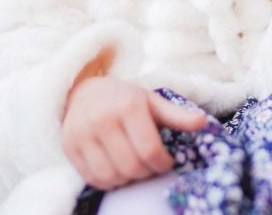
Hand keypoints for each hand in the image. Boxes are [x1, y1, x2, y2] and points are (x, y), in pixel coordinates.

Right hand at [61, 76, 206, 189]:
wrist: (83, 91)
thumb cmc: (124, 98)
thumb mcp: (151, 101)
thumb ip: (176, 114)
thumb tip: (202, 122)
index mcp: (128, 106)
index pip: (150, 151)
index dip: (163, 164)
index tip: (166, 162)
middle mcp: (103, 119)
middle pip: (131, 167)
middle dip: (147, 173)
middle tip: (150, 166)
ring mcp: (82, 133)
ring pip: (111, 177)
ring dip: (127, 180)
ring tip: (133, 167)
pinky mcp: (69, 146)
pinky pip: (92, 178)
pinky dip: (108, 181)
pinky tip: (116, 169)